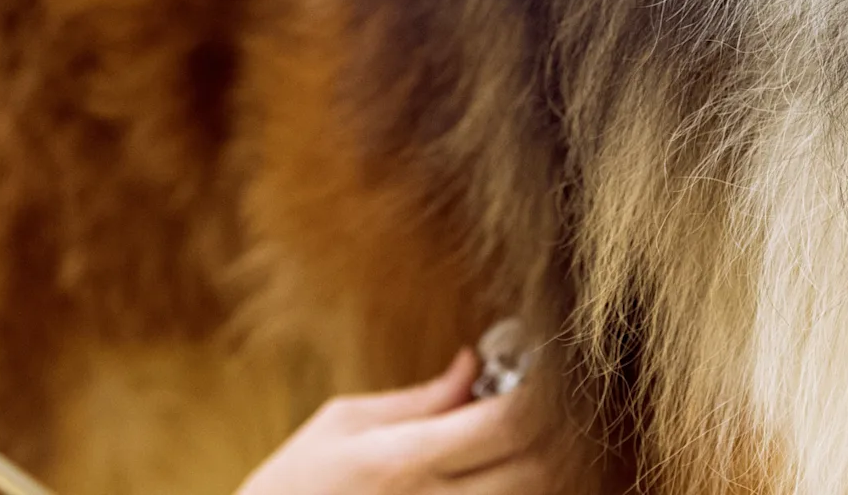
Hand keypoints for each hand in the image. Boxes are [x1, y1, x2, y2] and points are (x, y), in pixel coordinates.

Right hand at [236, 351, 552, 494]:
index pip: (509, 425)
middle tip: (543, 407)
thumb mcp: (343, 424)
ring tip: (517, 443)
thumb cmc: (294, 484)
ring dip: (542, 468)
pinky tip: (497, 472)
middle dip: (553, 433)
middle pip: (539, 468)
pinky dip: (516, 492)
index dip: (542, 396)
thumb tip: (474, 365)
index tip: (544, 374)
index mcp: (402, 461)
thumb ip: (421, 398)